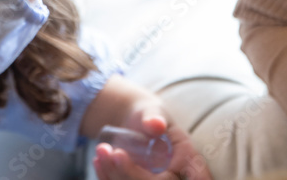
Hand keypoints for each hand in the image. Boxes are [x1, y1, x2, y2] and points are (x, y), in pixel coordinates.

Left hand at [93, 103, 211, 179]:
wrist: (136, 123)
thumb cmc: (151, 115)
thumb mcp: (154, 112)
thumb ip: (155, 118)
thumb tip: (155, 124)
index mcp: (188, 159)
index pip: (188, 176)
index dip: (179, 178)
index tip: (140, 165)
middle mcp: (174, 175)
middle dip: (129, 173)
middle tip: (112, 152)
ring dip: (114, 174)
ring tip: (101, 150)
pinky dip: (107, 177)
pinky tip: (99, 161)